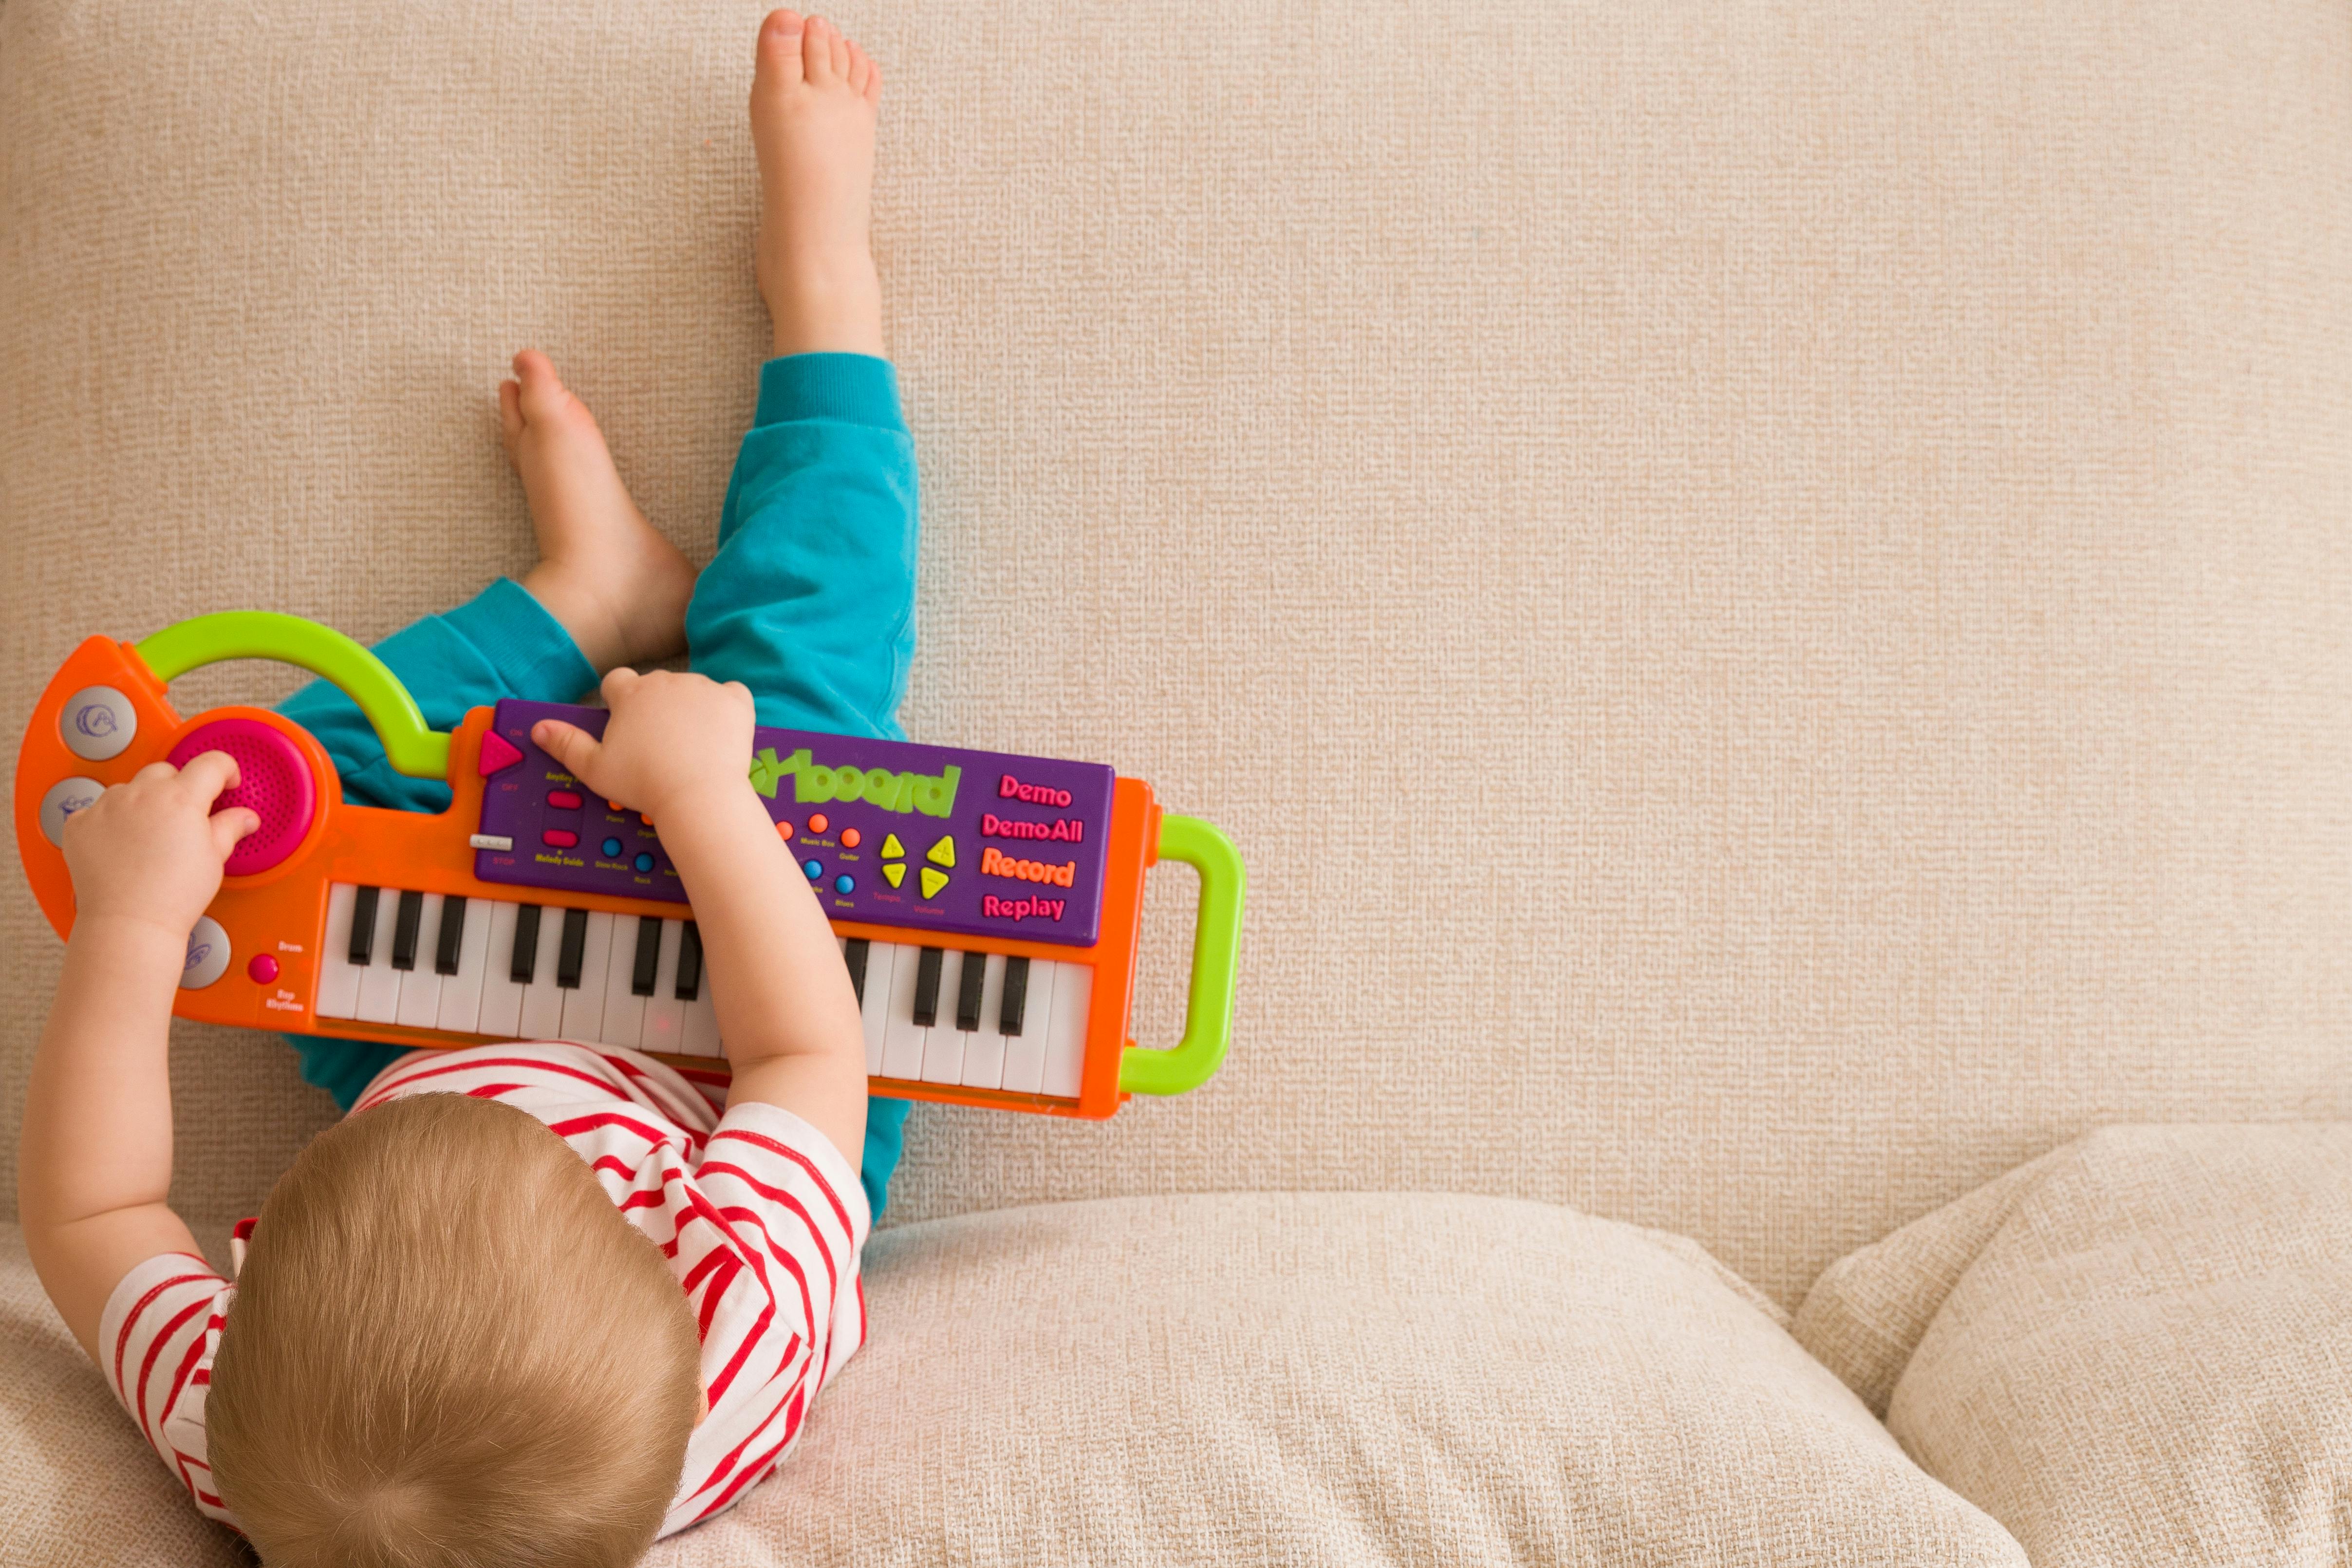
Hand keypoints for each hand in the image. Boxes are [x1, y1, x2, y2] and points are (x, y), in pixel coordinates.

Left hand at [60, 752, 258, 939]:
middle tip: (185, 817)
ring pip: (129, 789)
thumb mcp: (214, 858)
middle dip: (179, 787)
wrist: (129, 921)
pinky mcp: (80, 824)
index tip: (226, 780)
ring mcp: (106, 807)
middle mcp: (141, 795)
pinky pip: (95, 810)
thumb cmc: (173, 895)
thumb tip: (244, 817)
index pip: (211, 764)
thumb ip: (230, 827)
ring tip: (149, 836)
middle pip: (165, 772)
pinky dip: (108, 822)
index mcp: (181, 798)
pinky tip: (120, 844)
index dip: (225, 770)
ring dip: (141, 803)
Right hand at [531, 668, 757, 820]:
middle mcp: (665, 681)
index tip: (627, 727)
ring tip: (690, 746)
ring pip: (692, 690)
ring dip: (690, 709)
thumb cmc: (643, 784)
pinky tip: (720, 732)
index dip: (620, 703)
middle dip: (656, 708)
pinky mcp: (735, 700)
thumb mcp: (594, 769)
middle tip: (659, 745)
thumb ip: (566, 744)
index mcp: (630, 693)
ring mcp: (703, 687)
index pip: (617, 682)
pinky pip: (732, 693)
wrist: (697, 795)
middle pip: (655, 686)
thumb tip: (540, 728)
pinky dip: (727, 708)